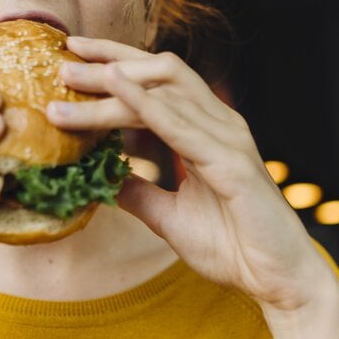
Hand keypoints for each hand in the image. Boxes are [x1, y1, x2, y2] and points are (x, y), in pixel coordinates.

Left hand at [47, 36, 333, 313]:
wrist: (276, 280)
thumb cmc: (234, 247)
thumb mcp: (170, 217)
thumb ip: (140, 193)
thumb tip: (104, 180)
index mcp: (208, 131)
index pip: (159, 83)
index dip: (116, 64)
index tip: (72, 59)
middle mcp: (220, 124)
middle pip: (161, 72)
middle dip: (111, 59)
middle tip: (62, 58)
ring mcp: (228, 139)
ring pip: (165, 92)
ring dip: (114, 82)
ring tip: (72, 77)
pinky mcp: (230, 163)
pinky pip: (180, 124)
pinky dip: (145, 103)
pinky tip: (115, 87)